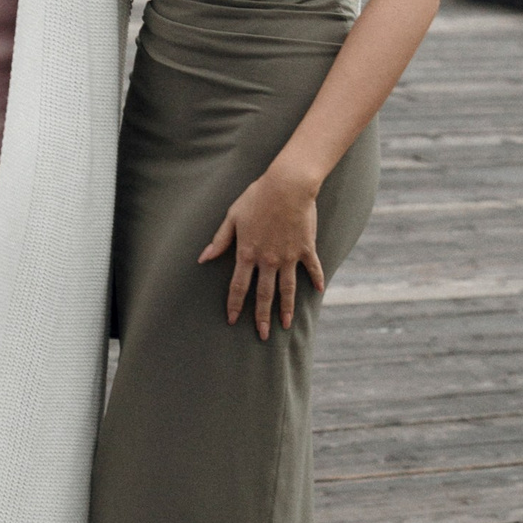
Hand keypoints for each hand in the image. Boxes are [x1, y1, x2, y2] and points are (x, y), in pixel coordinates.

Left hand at [199, 163, 323, 340]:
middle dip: (261, 317)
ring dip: (286, 309)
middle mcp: (268, 260)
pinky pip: (312, 268)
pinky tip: (319, 291)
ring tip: (285, 325)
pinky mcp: (306, 248)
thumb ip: (219, 240)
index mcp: (247, 253)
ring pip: (288, 289)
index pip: (239, 286)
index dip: (235, 305)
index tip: (232, 320)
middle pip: (264, 295)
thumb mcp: (232, 216)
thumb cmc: (256, 197)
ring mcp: (289, 256)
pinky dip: (316, 279)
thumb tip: (203, 258)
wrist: (287, 186)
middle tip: (262, 336)